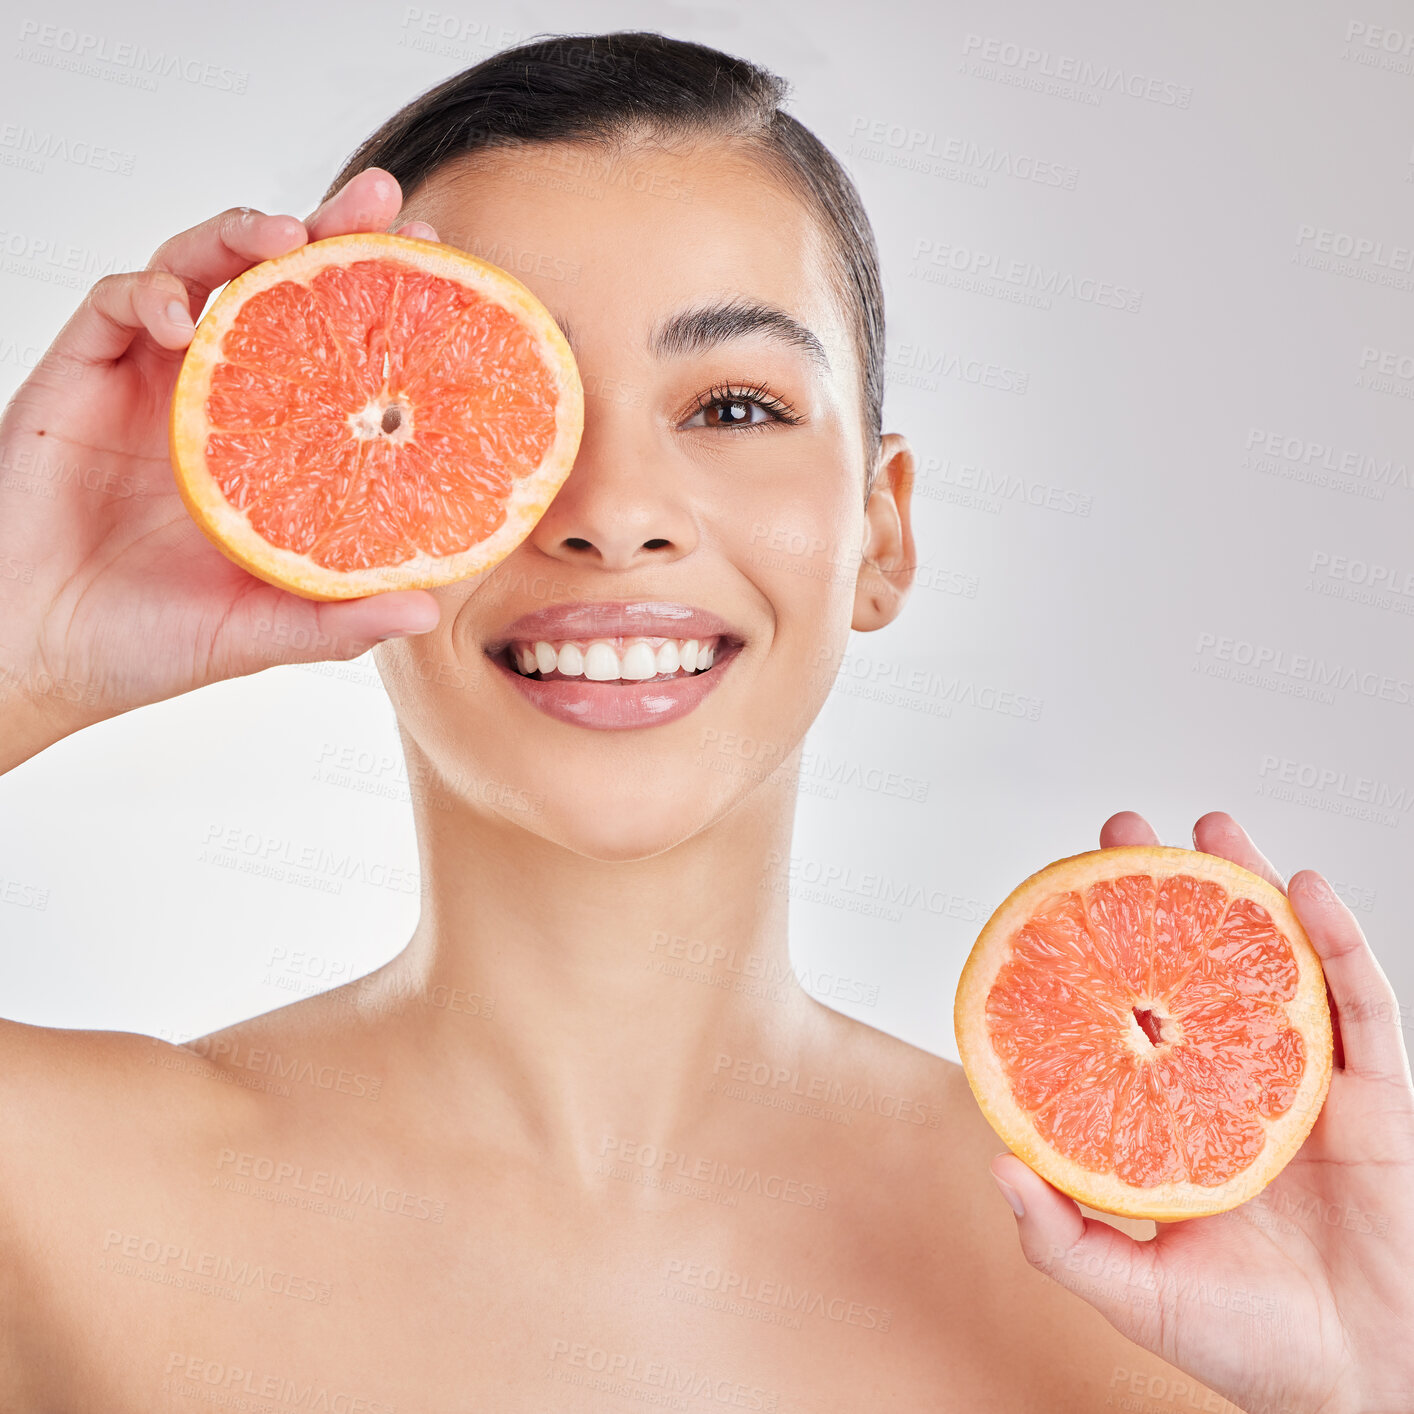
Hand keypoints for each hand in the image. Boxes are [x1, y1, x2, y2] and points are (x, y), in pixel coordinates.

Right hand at [0, 167, 444, 762]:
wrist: (37, 653)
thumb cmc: (149, 641)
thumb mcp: (262, 633)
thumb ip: (338, 622)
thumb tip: (429, 612)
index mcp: (274, 445)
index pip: (340, 349)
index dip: (385, 302)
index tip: (441, 269)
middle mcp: (222, 396)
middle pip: (280, 285)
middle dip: (330, 231)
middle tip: (382, 203)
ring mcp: (153, 379)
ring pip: (203, 268)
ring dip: (244, 237)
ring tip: (287, 238)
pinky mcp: (84, 373)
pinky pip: (119, 301)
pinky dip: (153, 291)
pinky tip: (184, 313)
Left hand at [989, 810, 1413, 1413]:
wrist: (1363, 1386)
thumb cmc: (1252, 1346)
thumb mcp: (1131, 1290)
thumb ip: (1060, 1237)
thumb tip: (995, 1164)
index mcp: (1178, 1117)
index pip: (1134, 1012)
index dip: (1102, 953)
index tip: (1061, 896)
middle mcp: (1237, 1086)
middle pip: (1200, 966)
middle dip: (1165, 892)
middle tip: (1127, 831)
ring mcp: (1309, 1085)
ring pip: (1279, 965)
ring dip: (1250, 887)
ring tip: (1212, 825)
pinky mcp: (1379, 1100)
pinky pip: (1364, 1009)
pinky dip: (1339, 943)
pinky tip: (1306, 889)